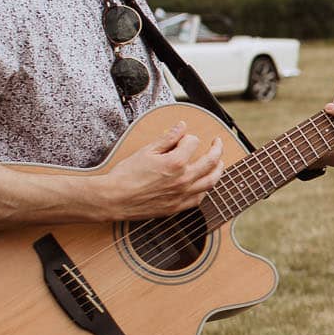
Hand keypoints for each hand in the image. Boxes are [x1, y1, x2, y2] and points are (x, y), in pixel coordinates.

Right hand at [106, 118, 224, 217]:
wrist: (114, 199)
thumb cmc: (126, 175)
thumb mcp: (146, 151)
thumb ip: (167, 139)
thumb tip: (181, 127)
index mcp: (176, 163)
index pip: (193, 143)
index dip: (188, 137)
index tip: (184, 137)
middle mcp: (183, 180)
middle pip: (211, 162)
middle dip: (217, 150)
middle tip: (217, 143)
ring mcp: (182, 195)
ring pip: (210, 182)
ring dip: (218, 170)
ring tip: (219, 163)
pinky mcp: (177, 207)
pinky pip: (199, 198)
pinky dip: (205, 189)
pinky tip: (204, 184)